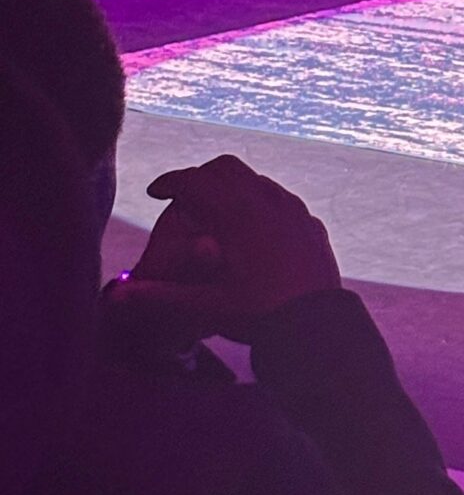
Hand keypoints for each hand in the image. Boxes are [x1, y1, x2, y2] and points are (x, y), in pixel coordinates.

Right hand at [109, 154, 340, 346]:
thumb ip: (159, 298)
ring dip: (232, 188)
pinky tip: (254, 230)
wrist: (319, 326)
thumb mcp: (206, 308)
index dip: (171, 182)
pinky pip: (281, 200)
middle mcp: (269, 202)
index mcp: (239, 214)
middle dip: (201, 177)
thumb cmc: (260, 315)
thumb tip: (114, 297)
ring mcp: (294, 210)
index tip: (154, 191)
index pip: (197, 181)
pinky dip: (260, 203)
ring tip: (214, 211)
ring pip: (257, 181)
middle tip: (182, 196)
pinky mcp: (311, 224)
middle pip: (228, 169)